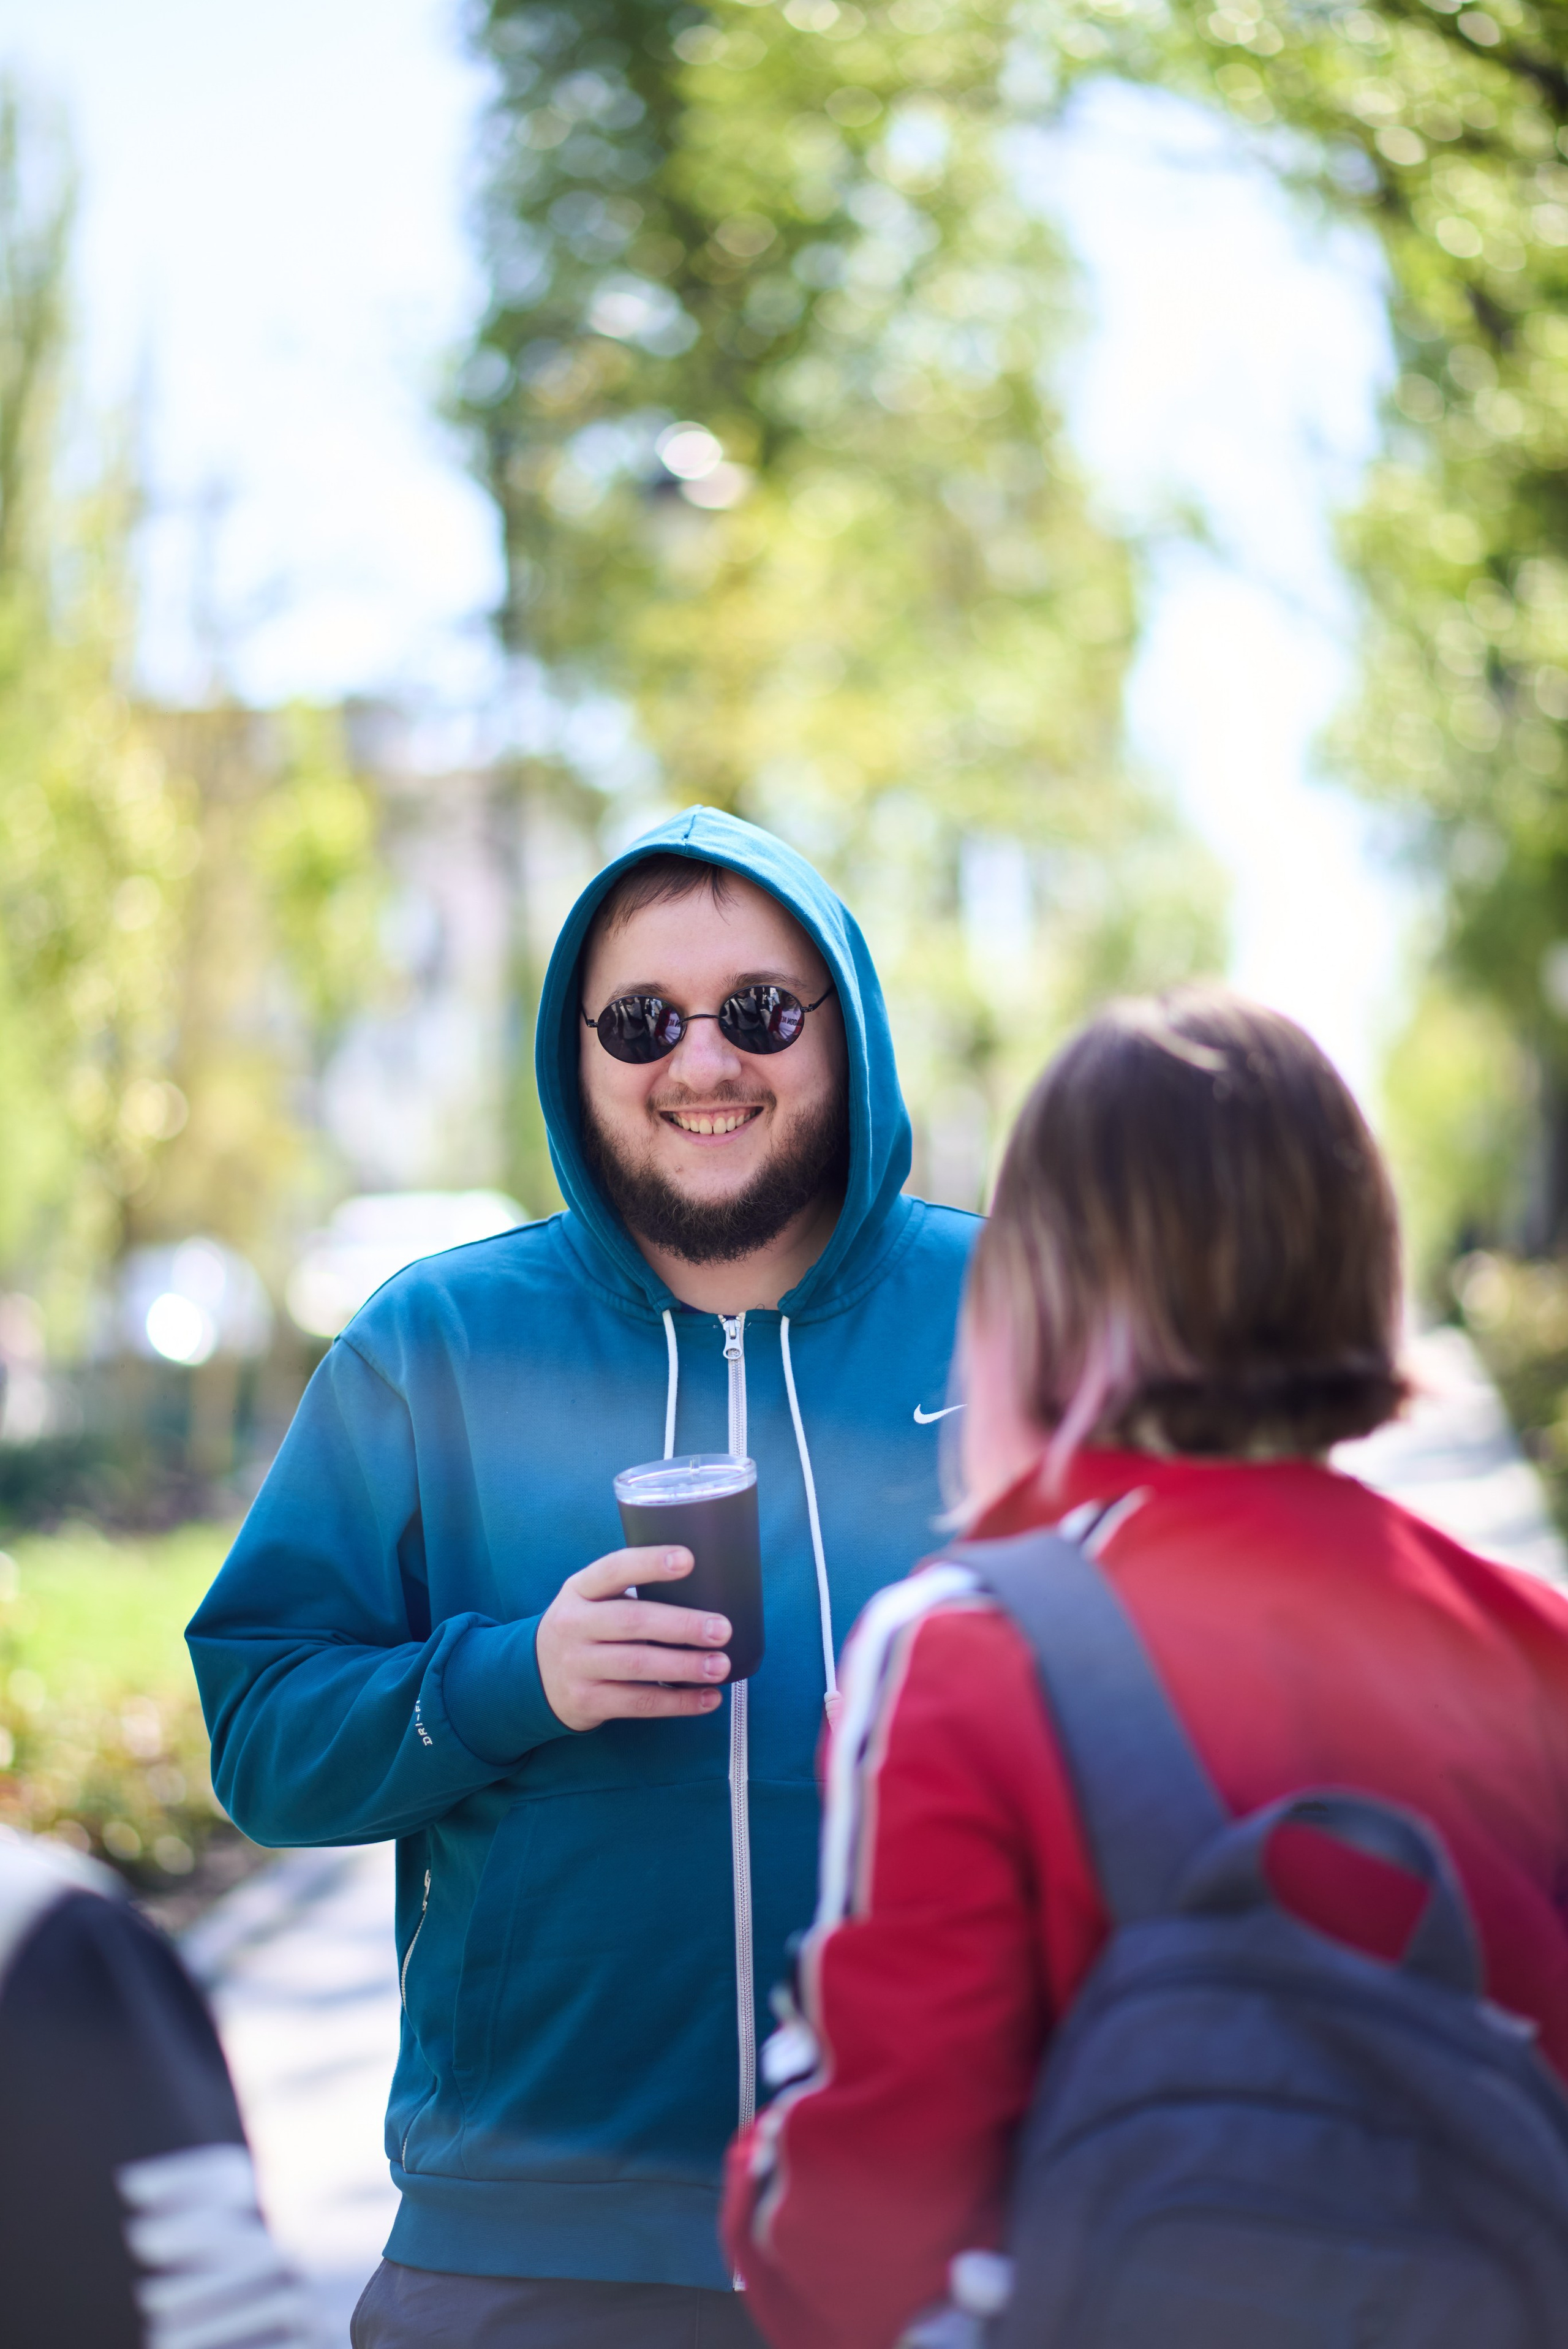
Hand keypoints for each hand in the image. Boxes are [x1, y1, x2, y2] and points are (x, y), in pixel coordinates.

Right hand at [536, 1546, 731, 1731]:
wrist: (534, 1677)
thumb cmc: (585, 1628)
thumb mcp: (591, 1600)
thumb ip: (630, 1594)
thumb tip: (705, 1592)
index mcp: (580, 1589)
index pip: (614, 1569)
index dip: (650, 1563)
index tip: (688, 1560)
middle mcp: (573, 1624)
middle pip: (631, 1621)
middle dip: (681, 1624)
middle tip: (722, 1629)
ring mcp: (577, 1665)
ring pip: (636, 1665)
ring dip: (684, 1666)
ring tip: (721, 1666)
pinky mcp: (586, 1701)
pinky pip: (638, 1703)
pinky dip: (677, 1702)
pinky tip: (708, 1699)